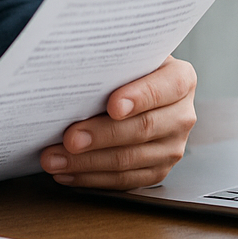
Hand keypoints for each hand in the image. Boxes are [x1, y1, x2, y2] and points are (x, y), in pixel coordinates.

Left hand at [39, 55, 196, 189]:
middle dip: (101, 135)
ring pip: (129, 160)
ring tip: (55, 159)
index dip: (139, 97)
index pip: (165, 88)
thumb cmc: (128, 70)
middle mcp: (182, 115)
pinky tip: (67, 172)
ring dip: (87, 162)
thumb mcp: (128, 57)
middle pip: (142, 129)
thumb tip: (69, 72)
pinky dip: (91, 178)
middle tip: (69, 138)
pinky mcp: (157, 170)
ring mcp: (172, 147)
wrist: (139, 88)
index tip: (112, 105)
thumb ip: (112, 64)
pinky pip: (124, 180)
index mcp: (181, 80)